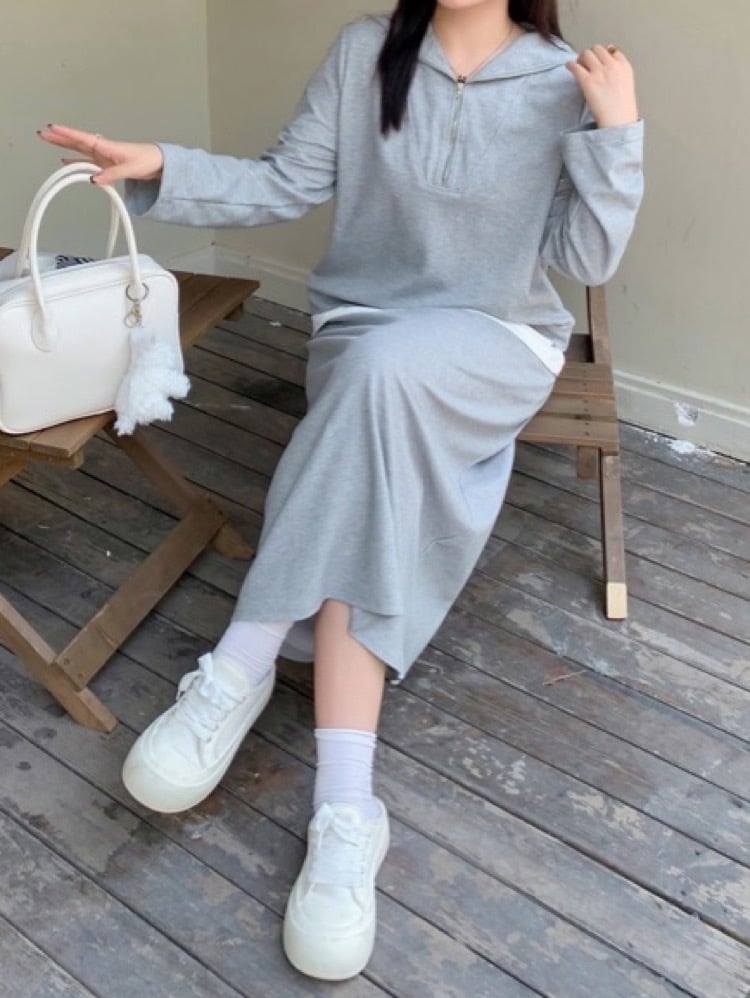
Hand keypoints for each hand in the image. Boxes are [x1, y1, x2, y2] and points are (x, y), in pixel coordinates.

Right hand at [37, 124, 163, 184]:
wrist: (158, 163)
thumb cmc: (146, 160)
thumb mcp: (129, 169)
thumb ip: (111, 174)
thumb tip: (94, 179)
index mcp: (107, 146)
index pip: (83, 138)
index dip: (67, 133)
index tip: (53, 128)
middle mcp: (102, 149)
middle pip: (76, 142)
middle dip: (60, 137)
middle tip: (43, 133)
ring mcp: (103, 156)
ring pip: (79, 150)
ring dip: (64, 146)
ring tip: (48, 142)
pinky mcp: (106, 163)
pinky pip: (87, 161)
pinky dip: (76, 161)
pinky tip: (66, 161)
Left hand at [566, 45, 638, 128]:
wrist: (618, 121)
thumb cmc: (622, 108)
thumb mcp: (627, 84)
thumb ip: (619, 73)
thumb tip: (609, 66)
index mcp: (624, 66)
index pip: (613, 51)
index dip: (603, 53)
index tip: (598, 59)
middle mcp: (612, 66)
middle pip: (598, 49)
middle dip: (590, 53)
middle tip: (585, 61)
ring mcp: (599, 72)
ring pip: (587, 54)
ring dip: (580, 57)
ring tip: (578, 65)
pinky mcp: (588, 81)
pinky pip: (576, 67)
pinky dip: (570, 65)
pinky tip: (568, 67)